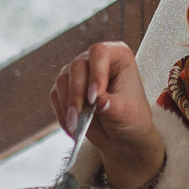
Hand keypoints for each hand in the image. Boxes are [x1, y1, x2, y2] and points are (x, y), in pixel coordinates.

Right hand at [49, 41, 162, 188]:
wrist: (122, 135)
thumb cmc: (131, 118)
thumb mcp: (125, 113)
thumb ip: (112, 105)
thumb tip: (99, 101)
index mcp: (117, 56)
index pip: (100, 53)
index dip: (95, 73)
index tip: (95, 98)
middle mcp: (95, 60)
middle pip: (77, 67)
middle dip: (77, 95)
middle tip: (80, 117)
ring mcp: (79, 73)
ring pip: (63, 80)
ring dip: (67, 106)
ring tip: (76, 126)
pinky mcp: (66, 87)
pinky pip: (56, 95)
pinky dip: (62, 112)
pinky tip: (73, 126)